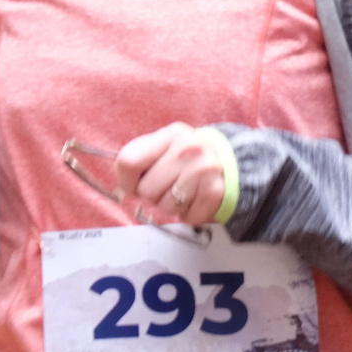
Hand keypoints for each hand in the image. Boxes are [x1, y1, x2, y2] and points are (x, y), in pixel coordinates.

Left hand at [115, 123, 232, 228]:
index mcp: (171, 134)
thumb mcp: (162, 147)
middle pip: (146, 190)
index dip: (127, 181)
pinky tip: (196, 199)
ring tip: (183, 191)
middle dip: (153, 194)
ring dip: (171, 205)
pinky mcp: (216, 192)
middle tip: (168, 185)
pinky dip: (189, 214)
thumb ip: (137, 160)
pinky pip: (187, 217)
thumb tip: (124, 191)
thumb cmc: (184, 158)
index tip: (136, 184)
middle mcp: (190, 149)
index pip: (128, 162)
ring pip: (166, 207)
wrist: (227, 161)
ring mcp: (205, 170)